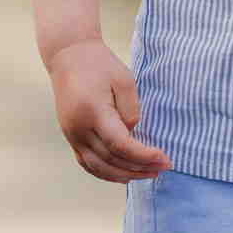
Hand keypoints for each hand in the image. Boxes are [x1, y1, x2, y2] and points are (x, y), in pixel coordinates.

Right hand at [47, 38, 171, 181]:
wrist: (68, 57)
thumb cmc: (99, 65)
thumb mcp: (123, 79)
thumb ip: (130, 109)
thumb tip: (133, 134)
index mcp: (92, 111)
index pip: (120, 144)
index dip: (143, 155)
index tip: (164, 158)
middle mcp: (78, 128)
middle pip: (110, 160)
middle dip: (139, 168)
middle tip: (164, 167)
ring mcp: (71, 135)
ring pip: (98, 167)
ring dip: (125, 175)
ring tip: (149, 173)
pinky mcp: (70, 137)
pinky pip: (87, 163)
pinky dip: (107, 173)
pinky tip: (125, 175)